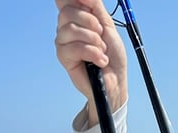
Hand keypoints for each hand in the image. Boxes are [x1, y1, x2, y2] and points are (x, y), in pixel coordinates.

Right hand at [54, 0, 127, 125]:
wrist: (115, 80)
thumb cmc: (112, 54)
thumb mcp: (107, 24)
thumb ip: (94, 6)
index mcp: (75, 17)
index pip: (66, 0)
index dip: (80, 2)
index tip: (94, 13)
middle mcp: (65, 27)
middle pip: (67, 12)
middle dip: (91, 23)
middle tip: (102, 37)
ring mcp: (62, 42)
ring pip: (72, 30)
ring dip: (94, 41)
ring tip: (102, 51)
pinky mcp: (63, 57)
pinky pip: (75, 47)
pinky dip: (92, 53)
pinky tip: (100, 61)